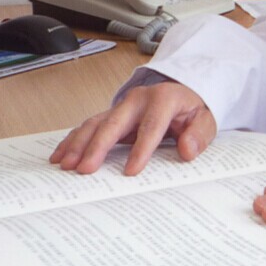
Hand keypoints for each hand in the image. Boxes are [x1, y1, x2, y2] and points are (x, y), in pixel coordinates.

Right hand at [50, 80, 216, 174]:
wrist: (184, 93)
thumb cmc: (192, 111)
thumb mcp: (206, 121)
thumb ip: (199, 135)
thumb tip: (187, 150)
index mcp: (163, 99)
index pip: (151, 126)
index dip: (141, 149)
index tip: (131, 171)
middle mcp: (138, 99)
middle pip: (114, 122)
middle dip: (98, 146)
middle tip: (84, 169)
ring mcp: (122, 106)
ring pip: (96, 123)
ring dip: (79, 144)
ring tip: (65, 165)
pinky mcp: (112, 114)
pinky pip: (89, 126)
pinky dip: (73, 140)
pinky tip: (60, 155)